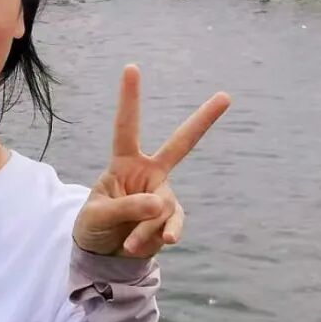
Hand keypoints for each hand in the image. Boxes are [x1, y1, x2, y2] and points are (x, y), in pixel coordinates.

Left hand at [73, 65, 230, 258]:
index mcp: (124, 162)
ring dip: (146, 228)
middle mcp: (148, 173)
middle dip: (203, 120)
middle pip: (181, 143)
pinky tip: (164, 241)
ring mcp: (162, 195)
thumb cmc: (94, 225)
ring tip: (128, 242)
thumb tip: (160, 205)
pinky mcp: (170, 219)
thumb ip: (126, 208)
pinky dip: (166, 234)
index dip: (130, 98)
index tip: (131, 67)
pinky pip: (174, 224)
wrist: (103, 255)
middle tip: (226, 96)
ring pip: (165, 205)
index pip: (126, 126)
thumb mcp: (98, 215)